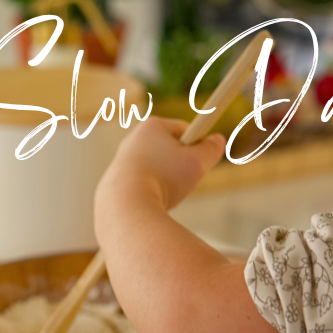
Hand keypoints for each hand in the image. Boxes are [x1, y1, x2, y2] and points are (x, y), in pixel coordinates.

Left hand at [99, 117, 225, 210]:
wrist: (126, 205)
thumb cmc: (163, 178)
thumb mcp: (197, 163)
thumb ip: (211, 149)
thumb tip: (218, 140)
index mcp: (151, 127)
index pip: (183, 129)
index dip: (197, 144)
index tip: (201, 159)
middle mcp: (132, 139)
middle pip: (168, 149)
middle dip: (180, 164)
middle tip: (185, 179)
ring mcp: (120, 161)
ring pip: (155, 168)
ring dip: (166, 180)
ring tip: (167, 193)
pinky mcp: (114, 181)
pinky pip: (142, 185)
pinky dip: (151, 193)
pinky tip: (152, 202)